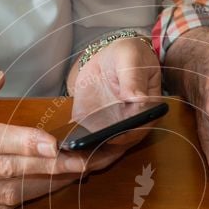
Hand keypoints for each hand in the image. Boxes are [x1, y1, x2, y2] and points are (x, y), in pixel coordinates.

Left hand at [69, 36, 161, 167]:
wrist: (108, 59)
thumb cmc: (126, 55)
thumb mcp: (130, 59)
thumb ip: (133, 77)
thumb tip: (137, 98)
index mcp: (147, 108)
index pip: (140, 126)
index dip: (126, 134)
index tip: (111, 138)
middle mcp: (132, 123)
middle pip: (120, 143)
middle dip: (103, 151)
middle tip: (85, 151)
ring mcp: (113, 127)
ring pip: (103, 147)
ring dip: (87, 153)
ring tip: (70, 153)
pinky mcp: (96, 127)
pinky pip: (86, 139)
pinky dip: (75, 145)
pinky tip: (61, 146)